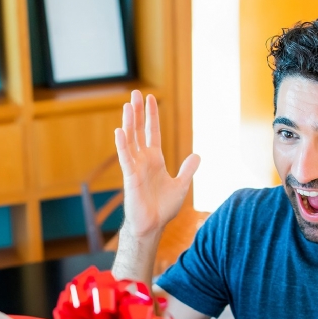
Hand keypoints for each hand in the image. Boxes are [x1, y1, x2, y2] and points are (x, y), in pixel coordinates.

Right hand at [114, 90, 199, 237]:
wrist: (153, 225)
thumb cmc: (163, 208)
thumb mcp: (181, 185)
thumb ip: (188, 170)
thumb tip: (197, 155)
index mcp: (155, 160)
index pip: (152, 133)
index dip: (152, 116)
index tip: (150, 99)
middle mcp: (143, 160)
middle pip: (139, 131)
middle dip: (138, 112)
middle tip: (135, 94)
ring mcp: (136, 167)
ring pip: (131, 140)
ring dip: (129, 123)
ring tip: (128, 105)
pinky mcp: (130, 177)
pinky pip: (125, 158)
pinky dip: (122, 145)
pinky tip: (120, 131)